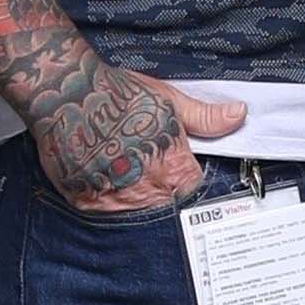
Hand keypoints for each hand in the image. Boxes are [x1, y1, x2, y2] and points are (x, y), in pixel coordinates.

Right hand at [31, 73, 246, 220]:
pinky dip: (101, 196)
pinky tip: (98, 173)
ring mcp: (115, 201)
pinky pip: (100, 210)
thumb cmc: (118, 94)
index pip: (191, 188)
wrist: (66, 93)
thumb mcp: (169, 100)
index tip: (169, 164)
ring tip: (117, 167)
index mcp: (174, 170)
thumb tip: (239, 116)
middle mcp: (148, 192)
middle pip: (164, 204)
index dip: (181, 175)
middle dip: (157, 189)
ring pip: (133, 210)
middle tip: (139, 163)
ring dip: (129, 195)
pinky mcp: (86, 204)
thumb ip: (206, 117)